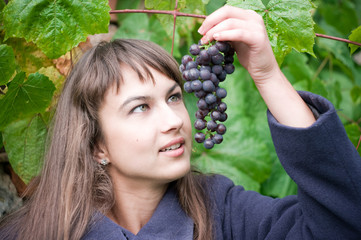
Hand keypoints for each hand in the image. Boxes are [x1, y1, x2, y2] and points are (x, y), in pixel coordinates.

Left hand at [198, 5, 315, 127]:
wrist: (263, 70)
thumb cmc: (248, 55)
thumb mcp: (234, 40)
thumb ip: (225, 32)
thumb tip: (206, 30)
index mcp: (247, 15)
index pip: (226, 10)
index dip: (211, 18)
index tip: (201, 30)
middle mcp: (253, 17)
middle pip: (227, 12)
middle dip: (211, 22)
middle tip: (201, 33)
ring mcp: (257, 26)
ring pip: (230, 22)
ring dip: (214, 31)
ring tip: (206, 40)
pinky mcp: (258, 38)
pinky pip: (238, 33)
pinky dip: (226, 35)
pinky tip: (216, 39)